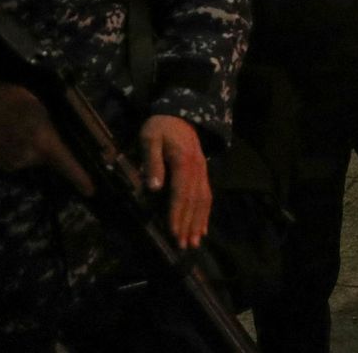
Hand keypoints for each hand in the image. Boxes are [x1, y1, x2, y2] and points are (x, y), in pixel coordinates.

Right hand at [0, 84, 94, 196]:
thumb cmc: (2, 101)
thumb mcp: (34, 101)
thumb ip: (52, 118)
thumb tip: (67, 131)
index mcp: (42, 139)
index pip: (66, 162)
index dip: (80, 177)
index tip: (91, 190)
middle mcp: (30, 156)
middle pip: (54, 158)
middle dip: (57, 149)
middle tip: (45, 128)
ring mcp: (16, 163)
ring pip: (38, 157)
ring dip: (39, 146)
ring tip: (24, 127)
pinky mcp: (5, 166)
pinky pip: (24, 158)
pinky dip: (25, 149)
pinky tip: (14, 134)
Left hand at [141, 114, 211, 249]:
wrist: (180, 113)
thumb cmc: (160, 126)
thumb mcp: (150, 138)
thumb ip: (152, 161)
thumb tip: (154, 187)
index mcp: (184, 161)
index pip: (180, 193)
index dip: (177, 214)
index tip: (173, 232)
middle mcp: (197, 169)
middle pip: (194, 201)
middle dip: (188, 224)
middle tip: (184, 245)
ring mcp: (203, 171)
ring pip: (203, 200)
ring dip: (199, 223)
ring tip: (195, 242)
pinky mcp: (203, 173)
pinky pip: (207, 195)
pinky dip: (206, 213)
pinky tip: (203, 227)